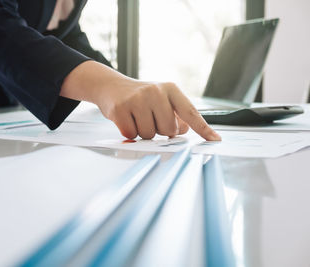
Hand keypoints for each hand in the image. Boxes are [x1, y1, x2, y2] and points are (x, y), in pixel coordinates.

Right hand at [60, 61, 220, 140]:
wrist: (111, 86)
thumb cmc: (140, 97)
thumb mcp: (161, 99)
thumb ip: (175, 114)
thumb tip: (184, 130)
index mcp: (170, 89)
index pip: (190, 111)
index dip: (202, 128)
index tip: (215, 140)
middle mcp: (155, 91)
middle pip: (168, 129)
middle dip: (160, 131)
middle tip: (149, 119)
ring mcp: (137, 99)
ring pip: (150, 135)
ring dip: (143, 132)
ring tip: (137, 117)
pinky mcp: (121, 109)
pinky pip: (132, 134)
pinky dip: (129, 133)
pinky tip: (126, 119)